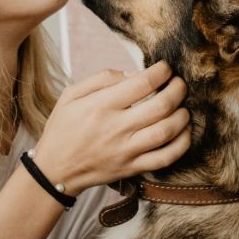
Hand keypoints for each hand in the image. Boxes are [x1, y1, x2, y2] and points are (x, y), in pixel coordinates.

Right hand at [33, 61, 190, 195]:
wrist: (54, 170)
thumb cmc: (63, 128)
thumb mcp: (71, 95)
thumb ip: (101, 79)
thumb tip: (134, 74)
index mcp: (100, 106)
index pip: (141, 84)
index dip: (160, 72)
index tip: (165, 68)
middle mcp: (115, 128)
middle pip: (161, 106)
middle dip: (177, 90)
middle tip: (180, 83)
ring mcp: (125, 151)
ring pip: (167, 131)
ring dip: (182, 115)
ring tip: (183, 106)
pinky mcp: (132, 169)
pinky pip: (165, 157)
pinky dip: (182, 144)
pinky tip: (184, 132)